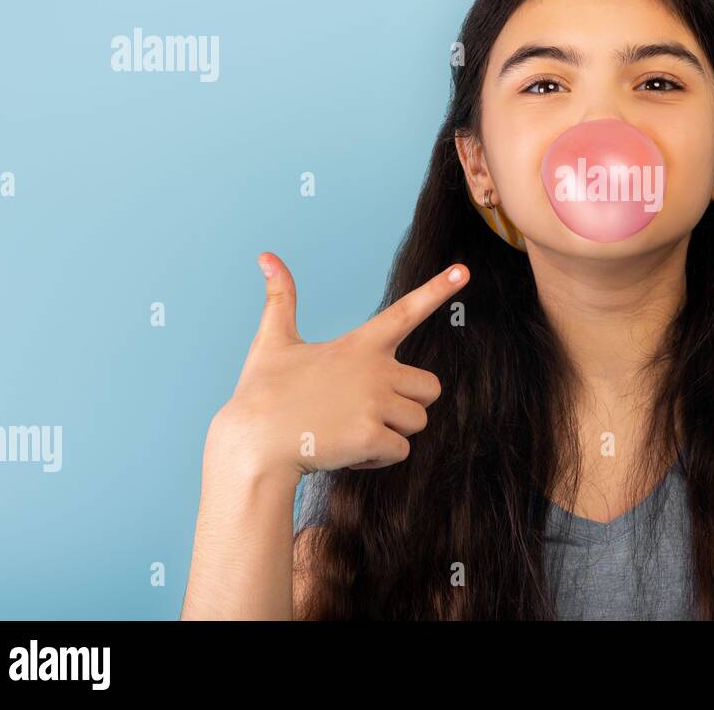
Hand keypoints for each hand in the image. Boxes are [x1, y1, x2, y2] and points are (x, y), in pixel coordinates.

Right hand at [212, 252, 469, 481]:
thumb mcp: (273, 341)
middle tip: (368, 412)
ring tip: (351, 431)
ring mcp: (375, 403)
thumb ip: (280, 299)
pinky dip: (378, 458)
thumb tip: (266, 256)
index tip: (462, 271)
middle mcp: (375, 369)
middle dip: (408, 403)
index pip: (406, 311)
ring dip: (392, 433)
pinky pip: (400, 451)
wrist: (251, 445)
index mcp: (359, 345)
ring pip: (418, 421)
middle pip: (430, 387)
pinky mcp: (372, 436)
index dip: (436, 289)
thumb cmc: (262, 394)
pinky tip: (346, 451)